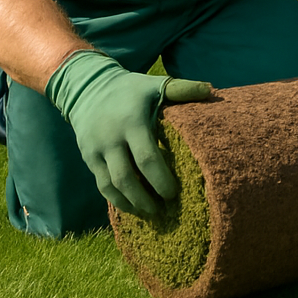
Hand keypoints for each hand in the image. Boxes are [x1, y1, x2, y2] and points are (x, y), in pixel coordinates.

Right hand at [45, 51, 210, 217]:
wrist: (89, 88)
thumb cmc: (131, 89)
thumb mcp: (155, 84)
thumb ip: (181, 89)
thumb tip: (210, 90)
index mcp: (132, 122)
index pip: (147, 158)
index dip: (160, 179)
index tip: (174, 193)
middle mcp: (111, 139)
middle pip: (127, 178)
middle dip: (145, 198)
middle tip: (163, 209)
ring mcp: (96, 150)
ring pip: (111, 186)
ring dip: (130, 203)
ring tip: (149, 213)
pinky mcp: (88, 158)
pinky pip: (101, 184)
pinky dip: (116, 198)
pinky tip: (131, 205)